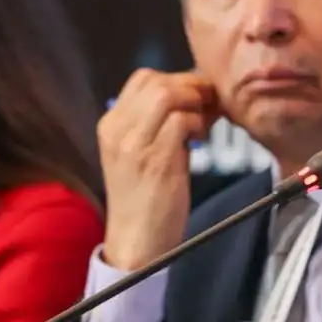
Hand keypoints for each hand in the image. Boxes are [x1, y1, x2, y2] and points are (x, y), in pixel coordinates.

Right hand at [98, 70, 221, 271]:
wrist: (136, 241)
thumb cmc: (145, 199)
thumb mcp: (140, 153)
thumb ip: (156, 123)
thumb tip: (193, 96)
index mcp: (111, 125)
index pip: (143, 79)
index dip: (175, 80)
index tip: (197, 97)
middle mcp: (117, 129)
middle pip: (156, 81)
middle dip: (190, 86)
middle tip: (210, 104)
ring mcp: (134, 143)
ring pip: (168, 94)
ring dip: (196, 103)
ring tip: (206, 122)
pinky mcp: (155, 159)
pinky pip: (181, 120)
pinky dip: (199, 123)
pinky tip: (202, 140)